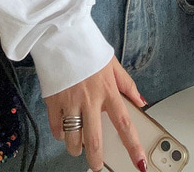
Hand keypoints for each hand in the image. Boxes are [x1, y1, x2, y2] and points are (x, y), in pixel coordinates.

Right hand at [44, 56, 147, 171]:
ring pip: (73, 138)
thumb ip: (127, 84)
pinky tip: (63, 130)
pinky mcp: (53, 100)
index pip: (124, 123)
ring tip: (78, 147)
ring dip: (76, 148)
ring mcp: (70, 101)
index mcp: (107, 90)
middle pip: (94, 140)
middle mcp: (90, 99)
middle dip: (96, 159)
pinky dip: (60, 134)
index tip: (139, 163)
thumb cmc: (87, 48)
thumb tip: (141, 101)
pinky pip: (56, 128)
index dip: (133, 146)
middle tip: (97, 165)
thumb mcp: (112, 63)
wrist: (60, 34)